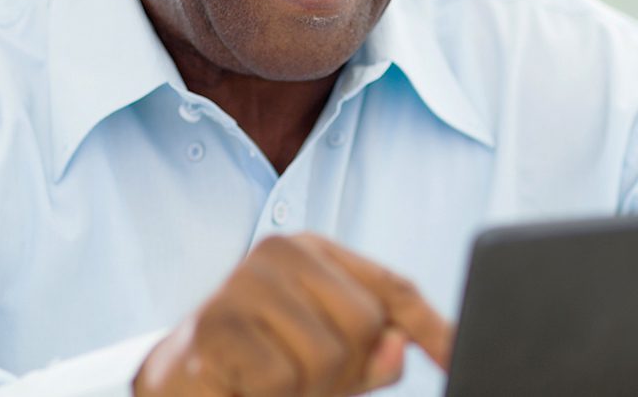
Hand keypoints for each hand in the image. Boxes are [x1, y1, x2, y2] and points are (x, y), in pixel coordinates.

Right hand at [132, 233, 453, 396]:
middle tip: (301, 382)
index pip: (393, 288)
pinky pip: (281, 380)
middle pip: (364, 325)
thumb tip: (399, 348)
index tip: (462, 356)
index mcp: (316, 254)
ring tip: (268, 383)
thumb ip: (371, 354)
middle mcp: (281, 253)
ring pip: (325, 356)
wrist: (175, 382)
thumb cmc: (260, 368)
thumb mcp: (327, 362)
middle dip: (344, 373)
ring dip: (304, 391)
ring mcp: (245, 282)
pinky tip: (243, 387)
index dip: (434, 327)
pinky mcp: (217, 323)